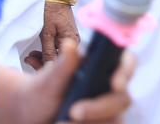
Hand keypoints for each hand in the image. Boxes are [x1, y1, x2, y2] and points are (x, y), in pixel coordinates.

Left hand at [0, 39, 134, 123]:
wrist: (32, 114)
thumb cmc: (42, 92)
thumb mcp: (49, 80)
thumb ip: (63, 65)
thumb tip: (69, 44)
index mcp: (103, 66)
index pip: (128, 63)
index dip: (126, 72)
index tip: (116, 84)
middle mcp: (110, 87)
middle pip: (122, 98)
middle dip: (98, 108)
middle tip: (74, 111)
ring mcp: (108, 108)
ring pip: (114, 119)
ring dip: (90, 123)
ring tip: (60, 123)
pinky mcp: (102, 123)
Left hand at [26, 1, 80, 69]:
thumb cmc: (51, 11)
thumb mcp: (46, 32)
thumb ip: (48, 51)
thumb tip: (49, 67)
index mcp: (71, 41)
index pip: (60, 61)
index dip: (45, 66)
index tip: (31, 64)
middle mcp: (73, 41)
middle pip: (59, 59)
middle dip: (42, 62)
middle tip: (28, 59)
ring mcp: (69, 39)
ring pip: (57, 55)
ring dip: (43, 58)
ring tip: (29, 56)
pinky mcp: (65, 37)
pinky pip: (57, 49)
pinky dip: (46, 52)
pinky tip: (36, 52)